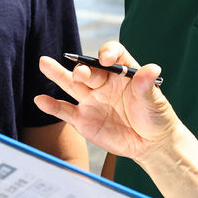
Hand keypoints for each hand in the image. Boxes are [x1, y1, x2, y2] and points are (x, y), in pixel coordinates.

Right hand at [34, 42, 197, 197]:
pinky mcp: (83, 119)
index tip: (105, 59)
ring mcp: (92, 100)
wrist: (150, 144)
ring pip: (72, 84)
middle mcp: (104, 82)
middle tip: (81, 73)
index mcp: (123, 72)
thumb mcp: (155, 101)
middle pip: (89, 69)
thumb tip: (152, 68)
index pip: (113, 54)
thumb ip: (147, 86)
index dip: (108, 52)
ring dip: (58, 74)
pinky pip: (65, 110)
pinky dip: (52, 106)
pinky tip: (40, 100)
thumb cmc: (156, 117)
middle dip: (83, 69)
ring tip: (44, 63)